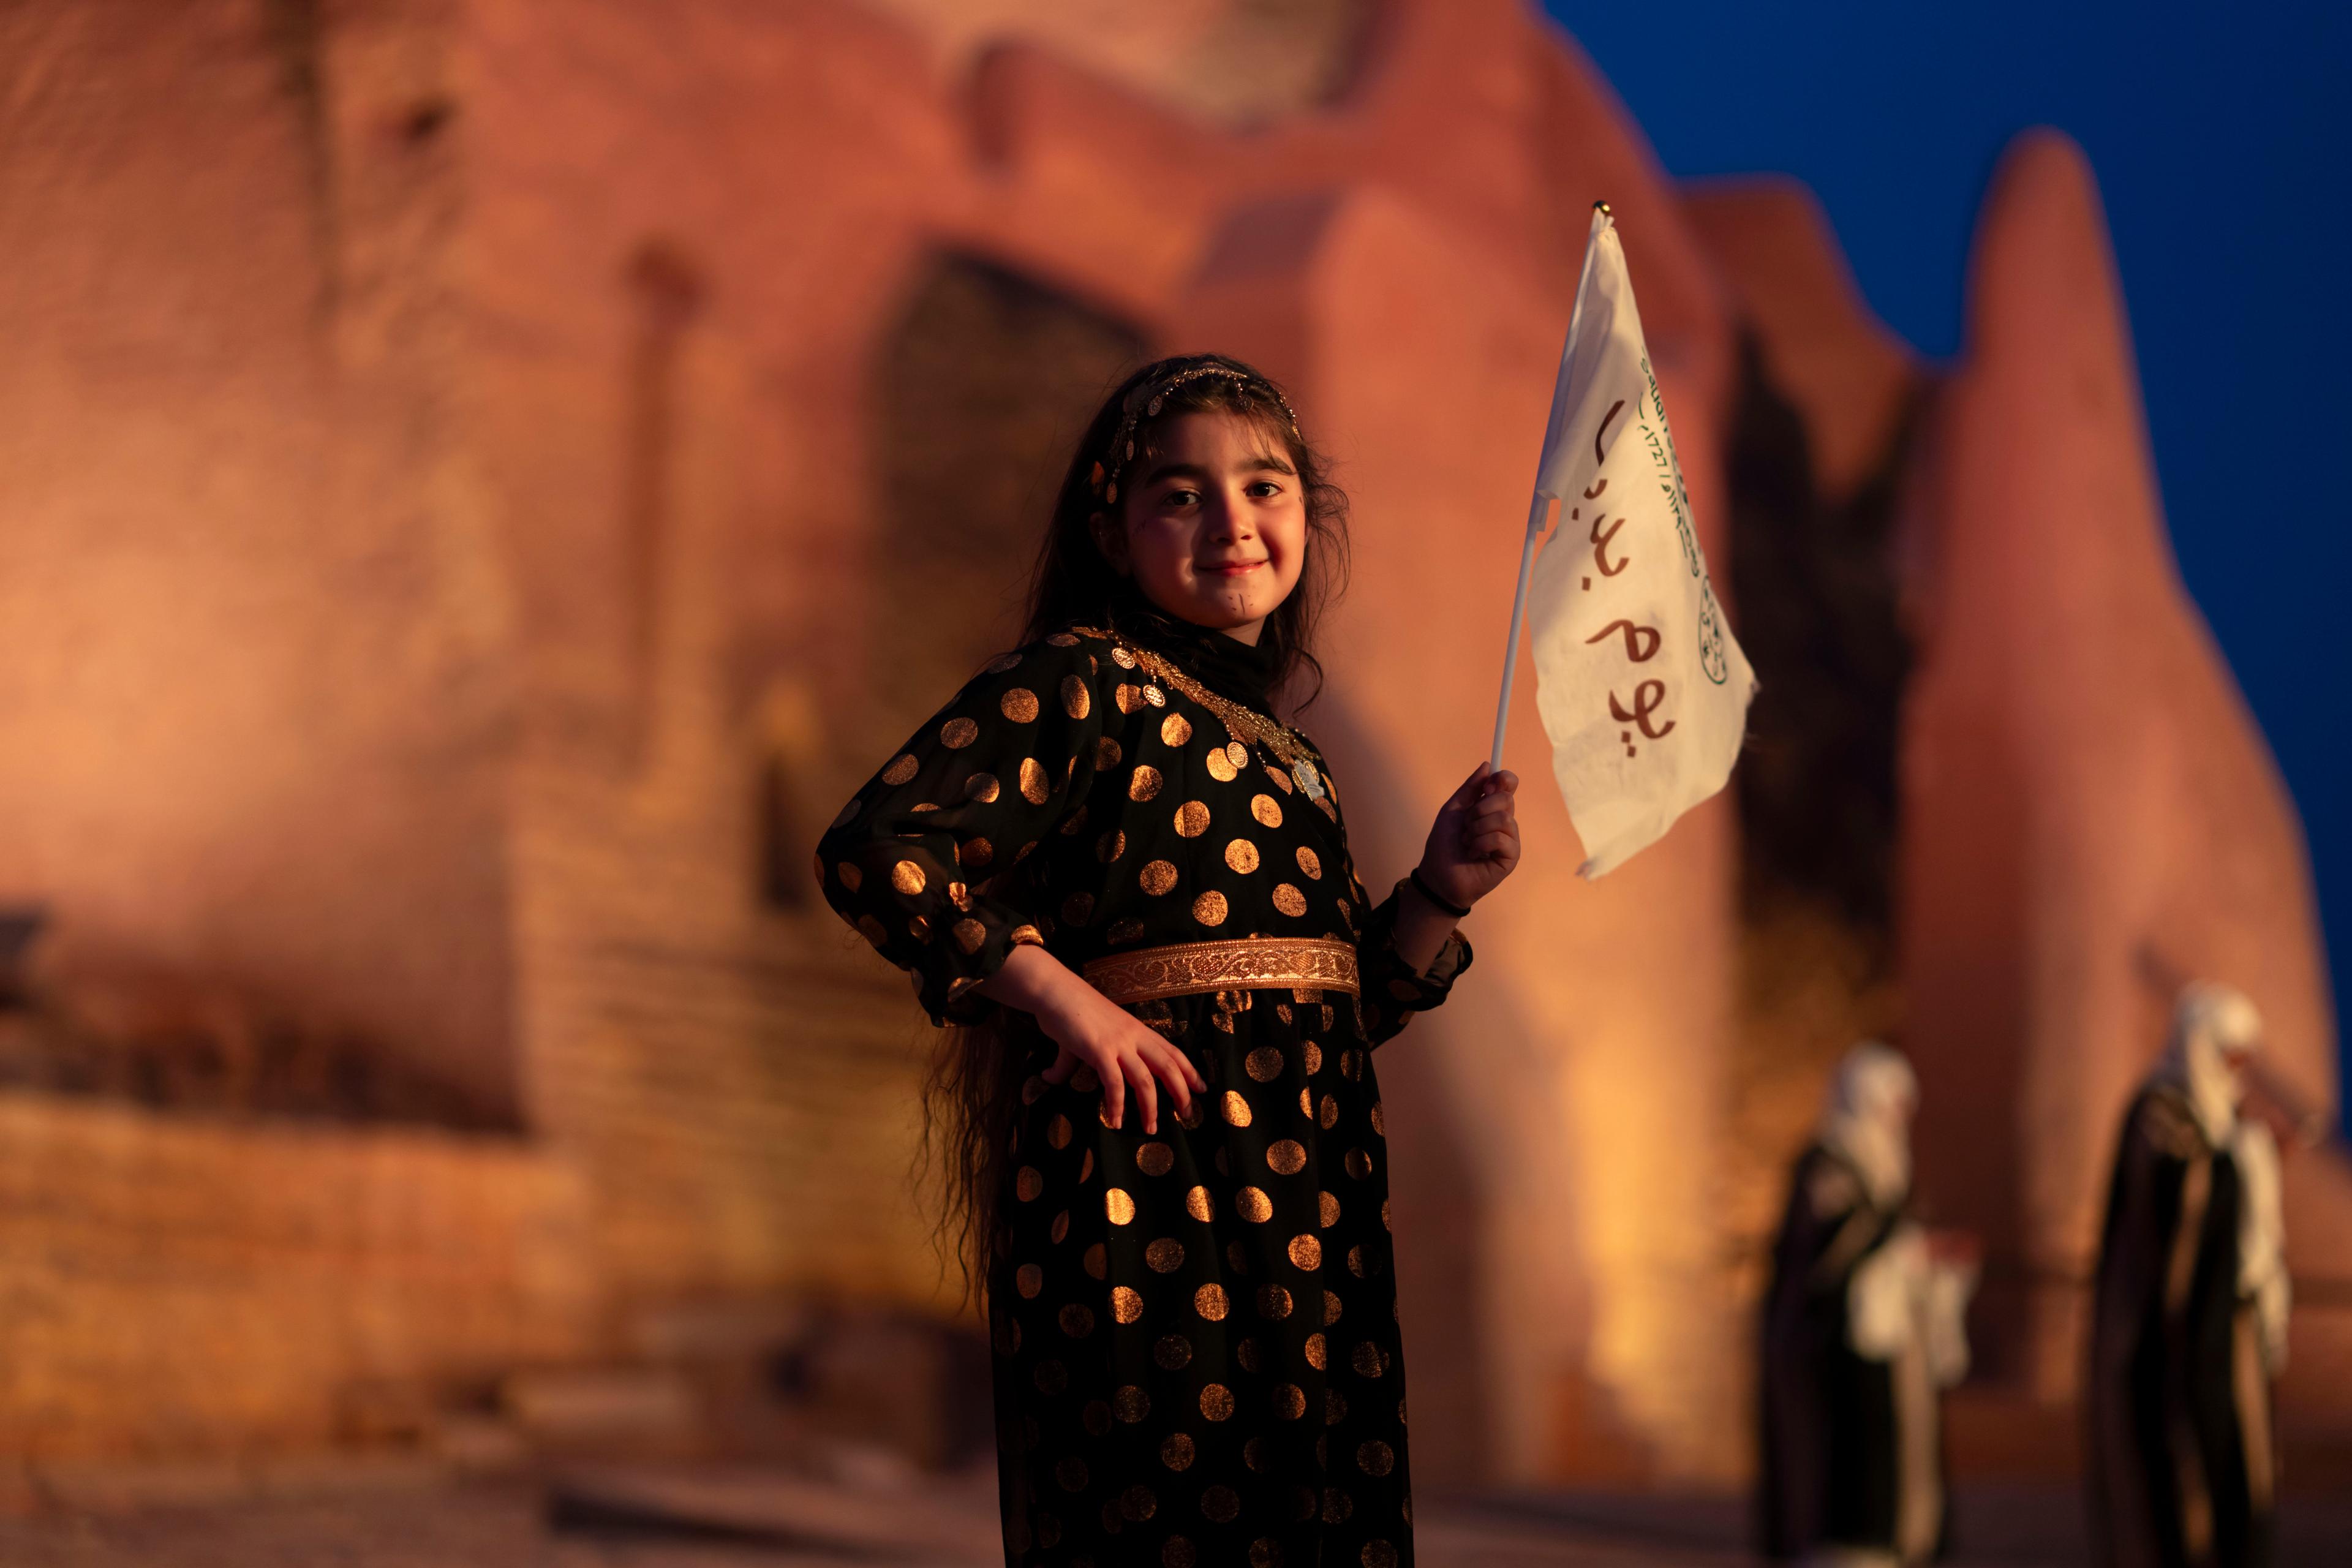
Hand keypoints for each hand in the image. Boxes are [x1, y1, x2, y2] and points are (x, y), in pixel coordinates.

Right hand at [981, 946, 1204, 1133]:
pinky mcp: (1100, 1050)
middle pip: (1168, 1066)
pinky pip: (1115, 1083)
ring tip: (1149, 1128)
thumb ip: (1073, 1060)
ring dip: (1150, 1108)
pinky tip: (1115, 1120)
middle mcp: (1133, 1036)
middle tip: (1187, 1113)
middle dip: (1181, 1091)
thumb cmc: (1069, 1010)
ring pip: (1145, 1080)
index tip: (1201, 1088)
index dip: (1189, 1070)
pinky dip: (1117, 1104)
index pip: (1171, 1051)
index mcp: (1136, 1030)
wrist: (1054, 990)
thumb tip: (1050, 1077)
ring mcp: (1118, 1043)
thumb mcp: (1083, 1035)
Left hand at [1415, 762, 1520, 911]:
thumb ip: (1470, 787)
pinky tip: (1473, 854)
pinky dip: (1481, 844)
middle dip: (1479, 809)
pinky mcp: (1511, 857)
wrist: (1437, 875)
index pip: (1509, 785)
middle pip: (1506, 799)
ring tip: (1467, 842)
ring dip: (1477, 829)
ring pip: (1504, 819)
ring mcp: (1509, 840)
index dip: (1503, 779)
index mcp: (1491, 808)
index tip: (1488, 785)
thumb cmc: (1444, 844)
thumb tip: (1488, 765)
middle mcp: (1504, 822)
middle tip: (1466, 825)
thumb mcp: (1453, 809)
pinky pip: (1502, 839)